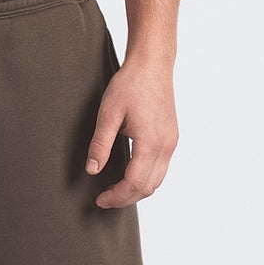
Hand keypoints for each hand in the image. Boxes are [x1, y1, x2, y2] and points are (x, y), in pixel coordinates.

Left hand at [85, 52, 176, 206]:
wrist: (152, 65)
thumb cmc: (130, 84)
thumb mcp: (108, 113)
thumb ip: (100, 144)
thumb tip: (92, 170)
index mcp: (151, 142)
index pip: (134, 182)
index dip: (116, 196)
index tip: (99, 199)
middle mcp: (166, 146)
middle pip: (148, 187)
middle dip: (125, 198)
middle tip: (104, 200)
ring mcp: (171, 143)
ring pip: (157, 181)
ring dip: (137, 191)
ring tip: (115, 191)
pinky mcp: (171, 138)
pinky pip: (161, 169)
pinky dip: (146, 179)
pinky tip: (130, 175)